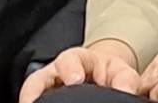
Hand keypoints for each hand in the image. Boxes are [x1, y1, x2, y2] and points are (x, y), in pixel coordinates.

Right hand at [19, 39, 140, 100]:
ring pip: (30, 90)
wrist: (102, 80)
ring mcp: (46, 87)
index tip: (75, 80)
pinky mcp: (42, 98)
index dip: (70, 69)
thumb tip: (126, 91)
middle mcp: (56, 73)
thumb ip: (124, 80)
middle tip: (42, 99)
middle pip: (39, 77)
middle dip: (39, 88)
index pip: (69, 59)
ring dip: (30, 98)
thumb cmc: (109, 75)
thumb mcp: (120, 72)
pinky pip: (33, 98)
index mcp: (78, 60)